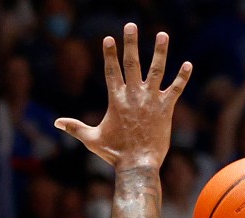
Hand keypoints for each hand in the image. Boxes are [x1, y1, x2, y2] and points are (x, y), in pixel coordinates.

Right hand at [53, 24, 190, 167]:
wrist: (137, 165)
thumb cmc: (114, 154)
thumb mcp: (91, 139)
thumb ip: (75, 127)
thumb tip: (56, 123)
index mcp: (116, 100)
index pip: (112, 71)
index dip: (110, 54)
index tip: (109, 38)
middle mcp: (134, 95)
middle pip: (132, 63)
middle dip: (131, 43)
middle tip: (131, 26)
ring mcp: (151, 101)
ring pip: (156, 70)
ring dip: (160, 52)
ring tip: (162, 34)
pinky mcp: (166, 109)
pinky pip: (176, 89)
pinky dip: (182, 77)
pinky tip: (188, 64)